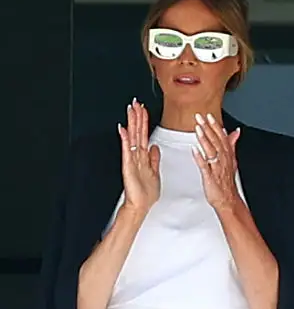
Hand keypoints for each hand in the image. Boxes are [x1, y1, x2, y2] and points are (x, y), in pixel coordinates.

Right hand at [118, 99, 160, 213]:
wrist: (140, 205)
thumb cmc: (146, 193)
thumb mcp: (155, 172)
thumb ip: (154, 159)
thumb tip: (155, 147)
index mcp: (144, 156)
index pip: (144, 134)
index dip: (144, 122)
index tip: (144, 110)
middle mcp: (137, 155)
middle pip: (137, 132)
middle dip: (137, 117)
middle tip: (136, 103)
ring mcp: (132, 159)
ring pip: (133, 137)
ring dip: (132, 123)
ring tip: (131, 109)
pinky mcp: (128, 165)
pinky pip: (127, 150)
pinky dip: (125, 139)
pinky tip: (123, 129)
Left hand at [192, 113, 242, 210]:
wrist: (228, 199)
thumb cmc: (226, 180)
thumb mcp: (231, 160)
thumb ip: (232, 144)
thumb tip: (236, 131)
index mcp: (227, 155)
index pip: (222, 138)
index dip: (215, 126)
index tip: (209, 116)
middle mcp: (223, 160)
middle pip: (216, 142)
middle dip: (208, 129)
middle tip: (200, 118)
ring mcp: (216, 168)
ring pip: (211, 151)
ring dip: (205, 140)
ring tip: (198, 129)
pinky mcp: (210, 177)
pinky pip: (205, 166)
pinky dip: (200, 158)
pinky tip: (194, 150)